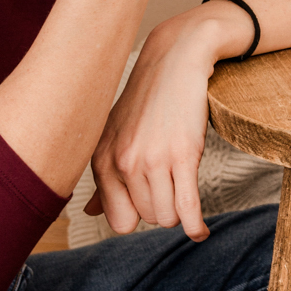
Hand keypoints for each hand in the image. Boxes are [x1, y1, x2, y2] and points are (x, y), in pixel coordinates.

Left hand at [85, 6, 242, 238]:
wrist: (176, 59)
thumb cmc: (149, 99)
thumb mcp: (116, 135)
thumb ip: (104, 177)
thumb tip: (90, 212)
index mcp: (103, 159)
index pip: (120, 220)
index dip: (139, 215)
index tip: (151, 200)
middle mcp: (123, 162)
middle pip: (148, 219)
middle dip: (163, 207)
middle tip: (172, 183)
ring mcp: (152, 159)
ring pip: (167, 216)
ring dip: (180, 210)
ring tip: (184, 188)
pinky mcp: (183, 155)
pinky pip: (188, 208)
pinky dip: (195, 226)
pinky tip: (200, 231)